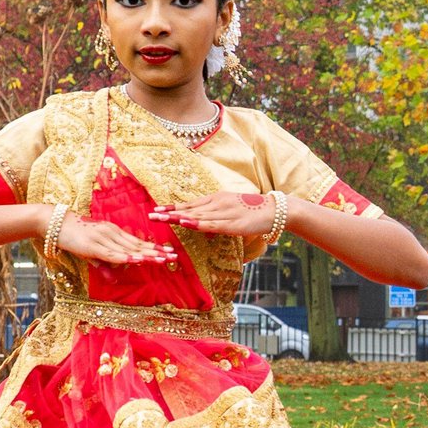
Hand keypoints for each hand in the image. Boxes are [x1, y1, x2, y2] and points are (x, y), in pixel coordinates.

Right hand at [53, 208, 175, 265]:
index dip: (153, 248)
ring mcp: (103, 238)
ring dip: (146, 255)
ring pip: (129, 249)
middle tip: (174, 257)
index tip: (168, 252)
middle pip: (137, 245)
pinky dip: (126, 257)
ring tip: (162, 260)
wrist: (54, 223)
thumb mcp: (92, 253)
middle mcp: (112, 233)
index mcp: (113, 233)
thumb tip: (114, 279)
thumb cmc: (73, 237)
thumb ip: (105, 265)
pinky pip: (113, 253)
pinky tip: (137, 260)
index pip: (137, 242)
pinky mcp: (93, 245)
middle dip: (156, 252)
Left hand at [160, 191, 282, 238]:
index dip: (173, 206)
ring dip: (178, 217)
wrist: (275, 210)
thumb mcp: (233, 211)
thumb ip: (217, 219)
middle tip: (151, 214)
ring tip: (162, 218)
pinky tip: (185, 222)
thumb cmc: (255, 211)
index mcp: (217, 199)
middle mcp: (218, 203)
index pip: (191, 204)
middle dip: (169, 212)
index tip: (157, 208)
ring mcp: (225, 212)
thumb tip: (204, 229)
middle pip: (189, 208)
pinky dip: (197, 223)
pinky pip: (211, 224)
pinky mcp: (232, 223)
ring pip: (196, 215)